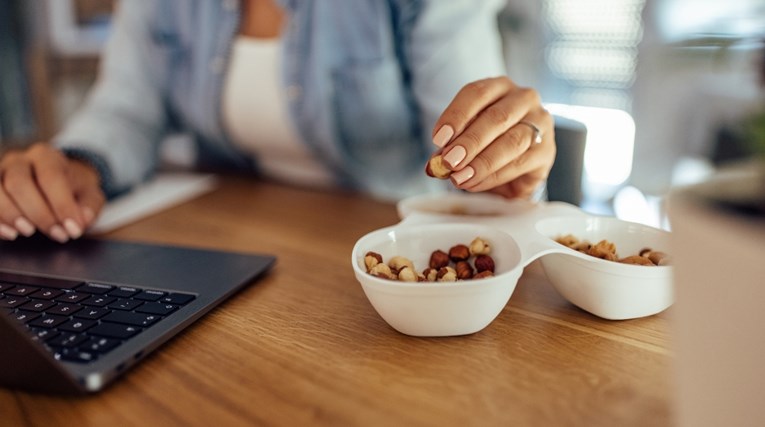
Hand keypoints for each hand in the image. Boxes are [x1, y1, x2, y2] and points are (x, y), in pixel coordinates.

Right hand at [0, 143, 104, 242]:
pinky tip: (10, 234)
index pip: (51, 177)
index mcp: (47, 156)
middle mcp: (19, 160)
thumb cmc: (72, 189)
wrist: (56, 181)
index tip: (73, 229)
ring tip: (29, 232)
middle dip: (39, 213)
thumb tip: (83, 220)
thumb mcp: (89, 194)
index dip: (61, 205)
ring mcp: (0, 172)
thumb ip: (90, 206)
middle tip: (57, 234)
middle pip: (19, 183)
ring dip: (11, 215)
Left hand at [427, 76, 555, 198]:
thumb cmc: (487, 143)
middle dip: (469, 142)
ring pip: (512, 141)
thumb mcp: (465, 139)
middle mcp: (524, 99)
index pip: (477, 93)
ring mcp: (540, 124)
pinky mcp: (547, 151)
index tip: (438, 139)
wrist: (515, 167)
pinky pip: (520, 163)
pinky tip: (475, 184)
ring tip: (459, 178)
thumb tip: (434, 165)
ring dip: (482, 163)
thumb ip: (450, 148)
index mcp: (500, 87)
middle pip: (496, 118)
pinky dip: (494, 176)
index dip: (456, 115)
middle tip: (448, 162)